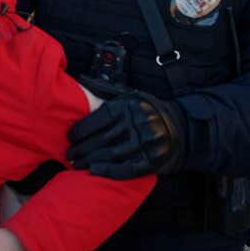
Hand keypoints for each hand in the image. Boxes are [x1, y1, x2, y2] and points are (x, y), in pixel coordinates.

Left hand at [66, 90, 186, 179]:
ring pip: (111, 154)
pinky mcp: (152, 161)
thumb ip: (105, 89)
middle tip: (69, 154)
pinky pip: (127, 169)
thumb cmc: (148, 110)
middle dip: (82, 148)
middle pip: (103, 138)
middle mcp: (138, 123)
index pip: (99, 119)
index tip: (70, 137)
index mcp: (130, 106)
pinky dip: (108, 170)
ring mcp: (146, 143)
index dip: (81, 129)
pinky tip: (93, 170)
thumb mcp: (130, 94)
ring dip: (90, 160)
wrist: (180, 128)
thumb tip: (81, 79)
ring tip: (75, 163)